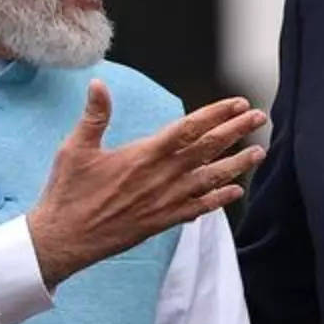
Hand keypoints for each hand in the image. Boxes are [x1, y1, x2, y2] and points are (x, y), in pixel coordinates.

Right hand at [27, 79, 266, 287]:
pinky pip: (198, 209)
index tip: (238, 103)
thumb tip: (98, 84)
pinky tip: (235, 192)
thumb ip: (94, 115)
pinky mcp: (162, 222)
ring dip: (237, 165)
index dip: (217, 114)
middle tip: (259, 117)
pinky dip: (219, 200)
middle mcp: (161, 177)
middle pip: (207, 149)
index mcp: (144, 154)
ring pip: (210, 179)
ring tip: (259, 152)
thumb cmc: (68, 193)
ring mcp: (164, 201)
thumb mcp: (76, 148)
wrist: (64, 240)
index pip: (189, 128)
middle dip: (236, 131)